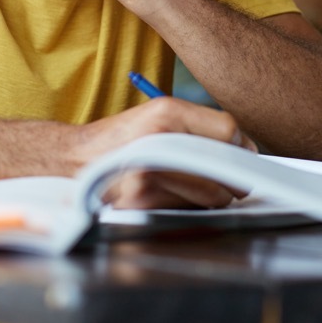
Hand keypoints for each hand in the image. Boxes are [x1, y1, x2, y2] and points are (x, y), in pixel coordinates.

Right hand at [72, 97, 255, 209]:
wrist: (76, 159)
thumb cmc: (124, 137)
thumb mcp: (160, 114)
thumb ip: (202, 125)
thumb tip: (246, 148)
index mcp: (167, 112)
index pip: (228, 130)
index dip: (240, 144)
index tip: (240, 152)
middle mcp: (159, 140)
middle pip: (224, 165)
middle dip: (233, 175)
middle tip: (231, 178)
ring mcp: (150, 173)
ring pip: (212, 194)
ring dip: (214, 195)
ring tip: (198, 185)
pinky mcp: (143, 201)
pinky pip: (189, 210)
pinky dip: (191, 207)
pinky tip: (174, 195)